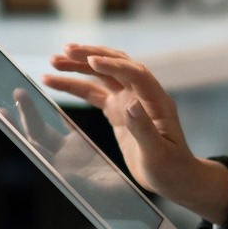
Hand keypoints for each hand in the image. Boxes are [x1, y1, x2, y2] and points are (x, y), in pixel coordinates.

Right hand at [45, 45, 227, 220]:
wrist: (174, 177)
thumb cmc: (171, 168)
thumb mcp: (158, 153)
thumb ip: (144, 129)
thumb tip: (131, 104)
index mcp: (157, 101)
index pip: (136, 74)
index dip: (114, 66)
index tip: (92, 62)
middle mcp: (142, 95)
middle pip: (116, 66)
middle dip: (91, 56)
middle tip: (65, 51)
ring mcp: (129, 100)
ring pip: (101, 76)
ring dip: (78, 66)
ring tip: (53, 62)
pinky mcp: (118, 110)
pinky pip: (94, 93)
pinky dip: (75, 86)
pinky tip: (55, 82)